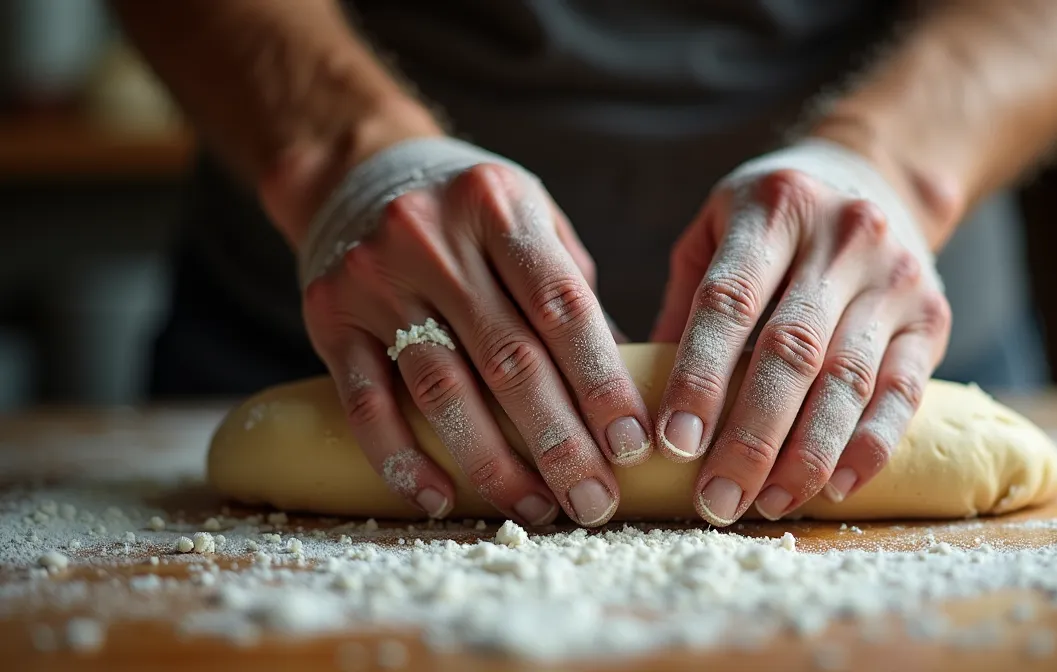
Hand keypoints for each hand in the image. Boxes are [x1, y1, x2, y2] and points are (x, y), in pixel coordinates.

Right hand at [281, 137, 651, 526]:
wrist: (356, 170)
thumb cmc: (469, 212)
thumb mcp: (530, 218)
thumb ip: (571, 292)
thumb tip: (629, 385)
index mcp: (497, 205)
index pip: (562, 307)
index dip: (600, 382)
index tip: (632, 444)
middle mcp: (432, 238)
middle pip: (508, 358)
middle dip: (559, 441)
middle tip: (594, 500)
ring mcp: (374, 277)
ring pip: (442, 390)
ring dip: (493, 463)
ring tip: (536, 507)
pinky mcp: (328, 315)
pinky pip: (366, 402)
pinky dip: (403, 458)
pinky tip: (440, 497)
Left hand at [651, 139, 950, 525]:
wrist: (878, 176)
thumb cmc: (773, 219)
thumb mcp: (716, 230)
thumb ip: (683, 304)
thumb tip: (639, 398)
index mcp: (773, 208)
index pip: (728, 301)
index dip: (699, 376)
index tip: (672, 443)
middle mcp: (841, 237)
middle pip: (791, 350)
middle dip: (750, 436)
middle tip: (714, 499)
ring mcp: (894, 277)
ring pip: (848, 379)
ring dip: (805, 455)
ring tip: (765, 504)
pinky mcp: (931, 317)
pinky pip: (903, 392)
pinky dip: (870, 445)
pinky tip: (835, 487)